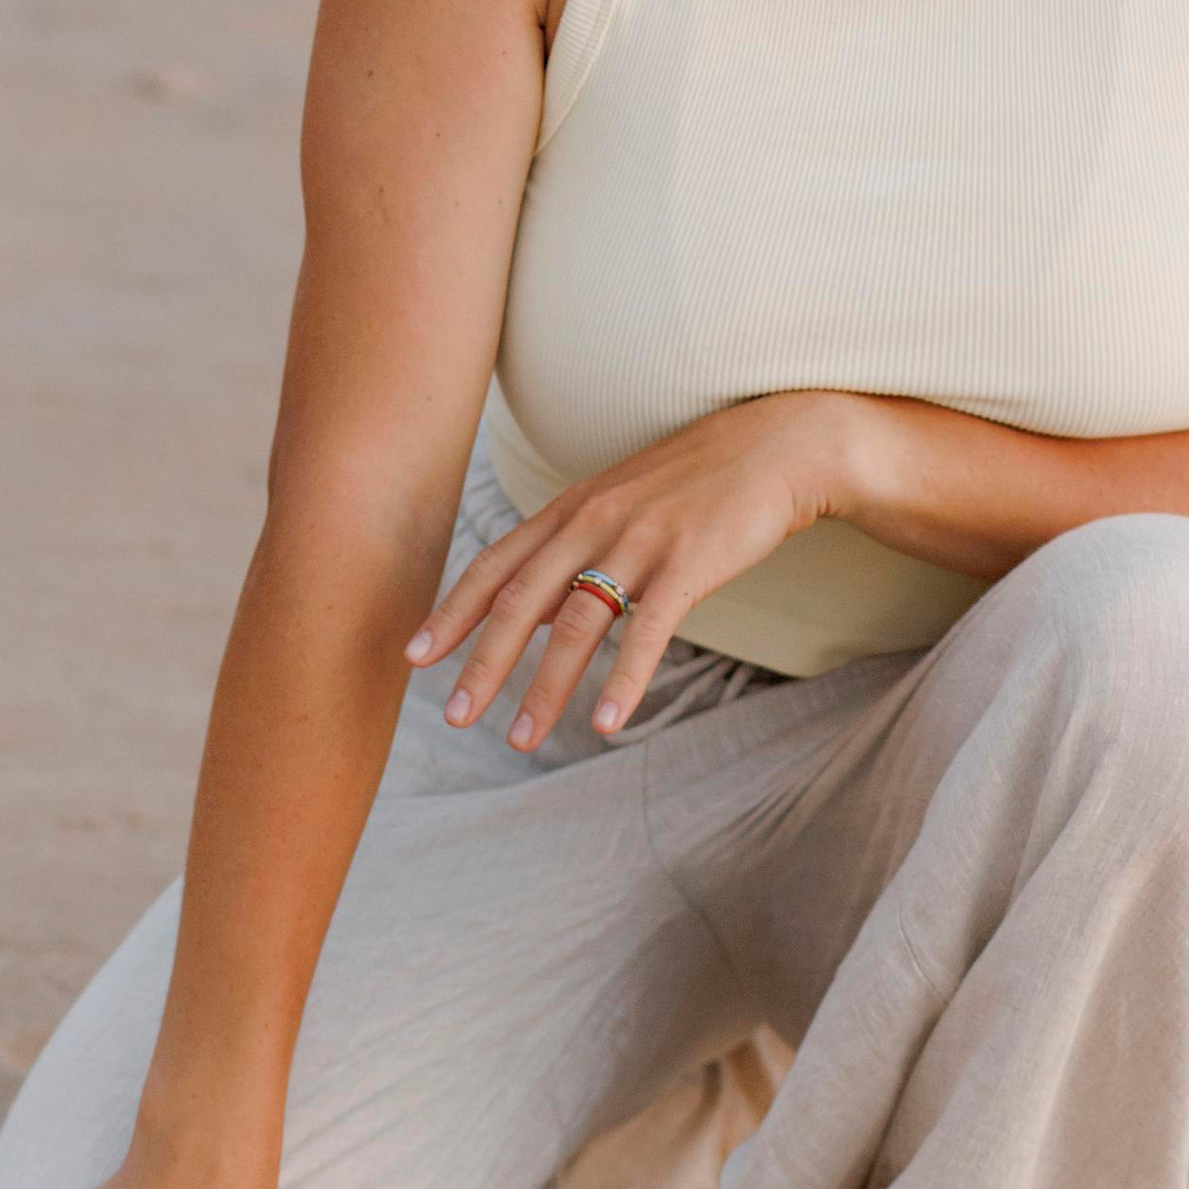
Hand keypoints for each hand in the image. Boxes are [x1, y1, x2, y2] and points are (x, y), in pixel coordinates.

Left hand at [404, 390, 872, 751]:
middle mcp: (593, 521)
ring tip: (521, 740)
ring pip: (577, 624)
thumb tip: (531, 616)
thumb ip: (571, 554)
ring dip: (544, 688)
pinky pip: (648, 631)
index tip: (414, 654)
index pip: (495, 564)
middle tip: (453, 715)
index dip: (452, 611)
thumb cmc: (695, 483)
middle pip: (522, 600)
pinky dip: (623, 681)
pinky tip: (607, 725)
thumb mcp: (619, 506)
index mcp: (571, 509)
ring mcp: (640, 540)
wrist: (774, 448)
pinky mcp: (689, 562)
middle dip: (483, 662)